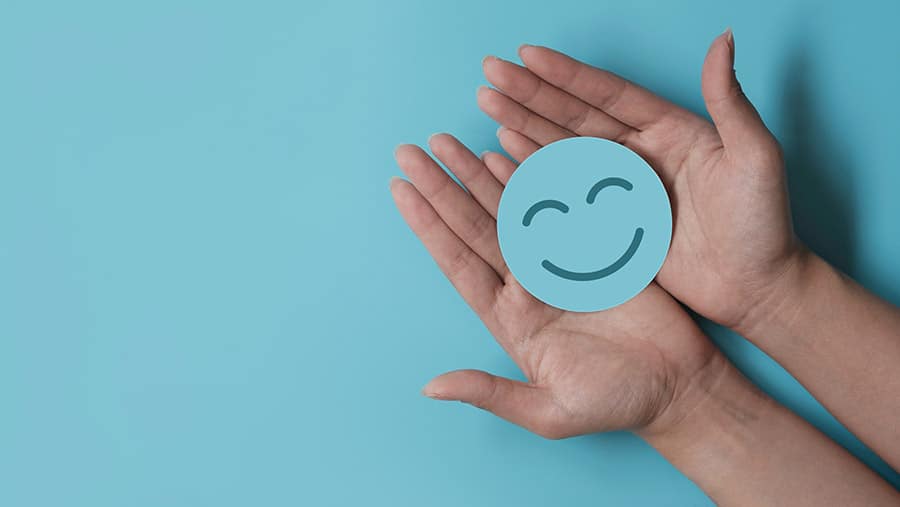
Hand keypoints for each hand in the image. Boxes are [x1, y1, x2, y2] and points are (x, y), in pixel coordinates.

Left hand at [390, 133, 721, 437]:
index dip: (428, 227)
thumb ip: (490, 393)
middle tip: (410, 151)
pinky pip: (558, 203)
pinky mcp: (594, 247)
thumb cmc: (613, 404)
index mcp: (508, 318)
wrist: (676, 386)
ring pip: (509, 208)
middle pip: (474, 226)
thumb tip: (430, 388)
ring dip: (478, 174)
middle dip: (443, 187)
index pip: (458, 262)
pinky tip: (509, 150)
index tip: (400, 191)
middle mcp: (524, 285)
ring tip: (448, 142)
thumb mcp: (548, 411)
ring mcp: (557, 262)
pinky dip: (534, 176)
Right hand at [477, 30, 801, 329]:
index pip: (608, 95)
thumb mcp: (756, 157)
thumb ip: (731, 101)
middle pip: (574, 116)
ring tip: (488, 103)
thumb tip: (723, 39)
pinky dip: (533, 170)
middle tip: (490, 74)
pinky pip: (565, 190)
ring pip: (563, 148)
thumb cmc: (765, 224)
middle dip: (531, 94)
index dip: (567, 75)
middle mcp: (640, 152)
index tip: (527, 56)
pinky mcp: (611, 221)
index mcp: (669, 130)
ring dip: (524, 125)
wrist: (759, 287)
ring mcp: (622, 187)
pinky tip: (505, 153)